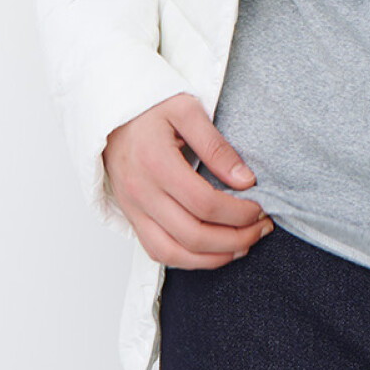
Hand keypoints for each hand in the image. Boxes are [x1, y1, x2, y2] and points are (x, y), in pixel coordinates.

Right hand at [102, 92, 274, 267]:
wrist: (109, 115)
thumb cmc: (148, 108)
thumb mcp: (186, 110)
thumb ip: (216, 146)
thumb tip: (245, 180)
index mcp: (156, 163)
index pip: (205, 203)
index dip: (238, 213)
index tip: (260, 209)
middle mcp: (141, 192)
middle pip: (193, 235)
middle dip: (235, 239)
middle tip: (260, 229)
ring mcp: (133, 209)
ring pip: (175, 253)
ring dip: (214, 257)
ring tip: (243, 246)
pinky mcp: (132, 217)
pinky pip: (158, 252)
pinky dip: (188, 260)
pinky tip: (212, 252)